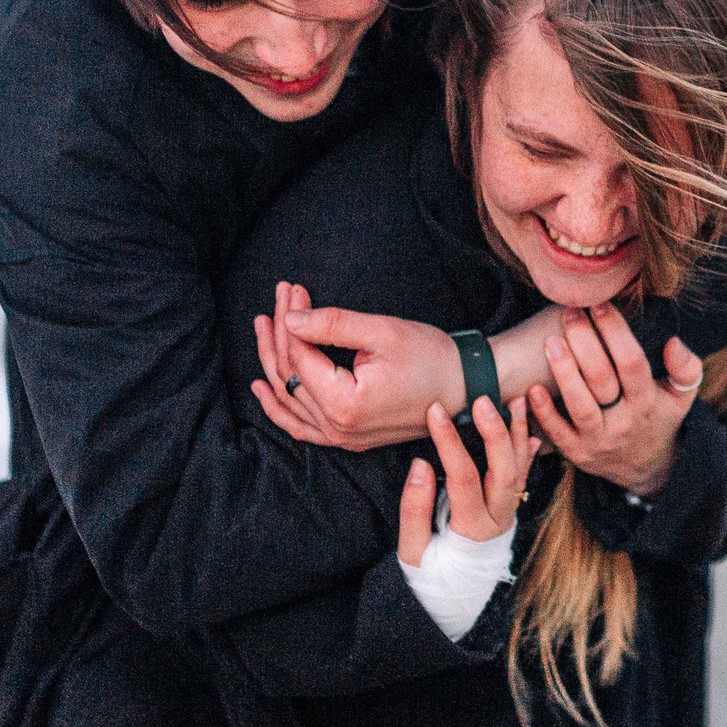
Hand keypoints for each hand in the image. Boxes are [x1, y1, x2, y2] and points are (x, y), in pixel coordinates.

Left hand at [252, 282, 466, 451]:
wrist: (464, 389)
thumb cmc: (431, 359)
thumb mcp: (382, 332)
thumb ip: (332, 325)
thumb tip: (290, 318)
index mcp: (344, 404)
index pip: (299, 356)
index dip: (291, 318)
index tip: (292, 288)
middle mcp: (338, 428)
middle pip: (290, 375)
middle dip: (280, 332)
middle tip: (280, 296)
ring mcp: (342, 438)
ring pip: (290, 399)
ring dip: (272, 362)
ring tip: (263, 327)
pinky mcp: (348, 438)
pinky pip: (302, 426)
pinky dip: (280, 407)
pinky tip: (262, 387)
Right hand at [399, 393, 537, 564]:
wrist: (452, 603)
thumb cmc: (427, 576)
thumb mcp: (412, 551)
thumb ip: (415, 509)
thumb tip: (421, 465)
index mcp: (471, 530)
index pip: (463, 477)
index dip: (450, 442)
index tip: (435, 412)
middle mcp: (497, 521)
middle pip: (503, 470)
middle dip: (495, 432)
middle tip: (483, 401)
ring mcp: (507, 516)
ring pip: (519, 470)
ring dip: (518, 434)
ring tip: (517, 400)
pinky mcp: (507, 513)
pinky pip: (522, 479)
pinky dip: (527, 454)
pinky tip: (528, 432)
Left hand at [528, 305, 702, 496]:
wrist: (645, 469)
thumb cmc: (658, 418)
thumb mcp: (682, 397)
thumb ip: (686, 368)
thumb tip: (674, 342)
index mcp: (648, 402)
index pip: (632, 362)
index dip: (615, 332)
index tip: (600, 305)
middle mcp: (624, 422)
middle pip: (602, 379)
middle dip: (584, 342)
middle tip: (570, 314)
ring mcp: (599, 439)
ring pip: (580, 406)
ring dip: (564, 373)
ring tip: (551, 343)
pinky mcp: (577, 452)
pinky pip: (558, 434)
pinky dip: (543, 412)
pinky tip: (531, 389)